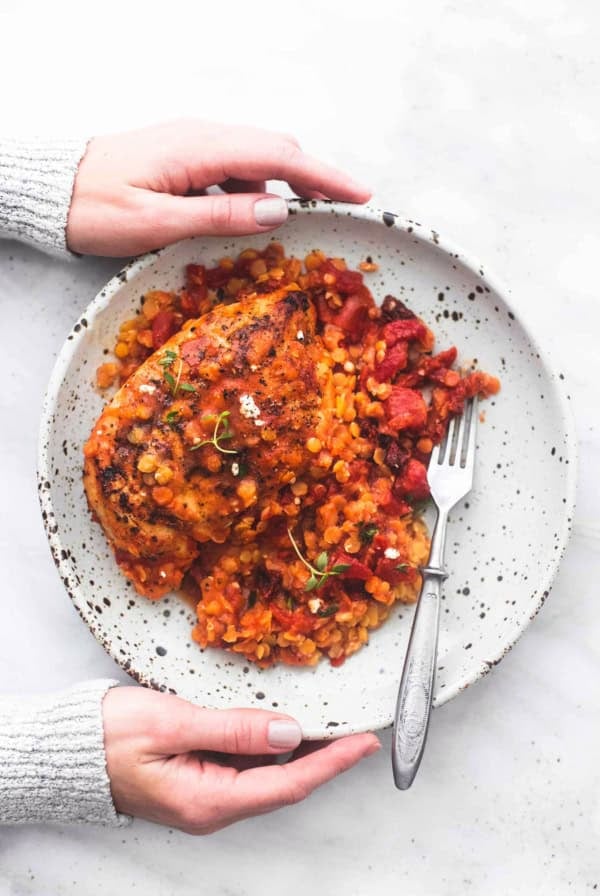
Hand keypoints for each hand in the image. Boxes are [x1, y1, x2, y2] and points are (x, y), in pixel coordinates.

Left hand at [67, 120, 370, 255]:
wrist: (52, 190)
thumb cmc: (95, 209)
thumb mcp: (157, 223)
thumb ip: (220, 216)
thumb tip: (279, 211)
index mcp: (199, 148)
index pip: (278, 156)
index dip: (324, 176)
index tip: (361, 194)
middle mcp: (201, 136)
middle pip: (275, 149)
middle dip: (315, 176)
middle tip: (346, 208)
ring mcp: (193, 143)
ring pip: (255, 158)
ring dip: (284, 185)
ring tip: (304, 221)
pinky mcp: (184, 156)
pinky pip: (233, 167)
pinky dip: (255, 189)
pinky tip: (254, 216)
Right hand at [103, 686, 379, 833]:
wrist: (66, 751)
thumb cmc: (109, 737)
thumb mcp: (173, 723)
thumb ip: (234, 729)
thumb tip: (288, 731)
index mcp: (209, 800)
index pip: (288, 784)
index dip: (331, 762)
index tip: (363, 743)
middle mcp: (212, 807)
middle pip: (284, 785)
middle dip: (324, 758)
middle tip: (357, 731)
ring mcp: (205, 796)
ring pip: (268, 777)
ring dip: (302, 752)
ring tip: (333, 726)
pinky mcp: (198, 780)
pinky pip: (247, 768)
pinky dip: (273, 748)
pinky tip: (285, 728)